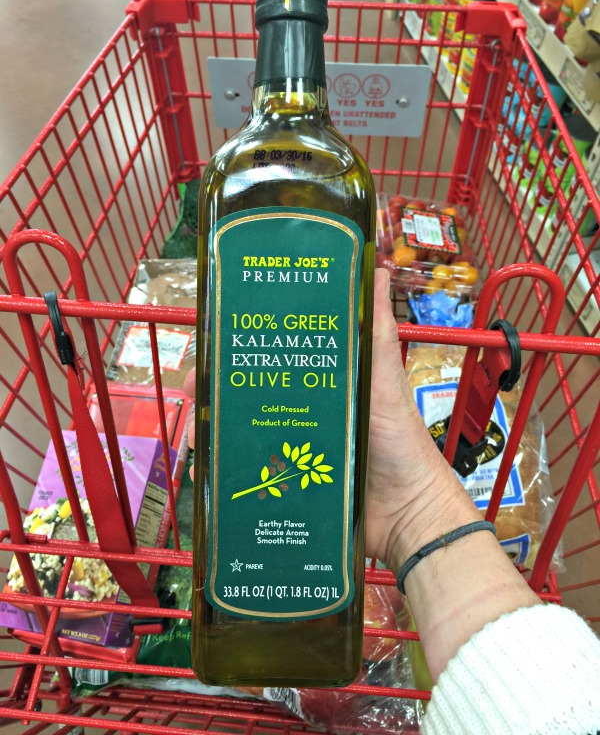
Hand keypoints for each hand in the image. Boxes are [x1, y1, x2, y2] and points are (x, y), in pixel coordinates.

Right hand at [184, 268, 471, 567]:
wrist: (406, 514)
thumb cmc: (400, 442)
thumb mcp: (385, 380)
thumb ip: (377, 332)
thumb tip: (380, 271)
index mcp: (323, 378)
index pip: (276, 351)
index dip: (244, 341)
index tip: (217, 335)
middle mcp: (304, 407)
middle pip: (249, 389)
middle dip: (216, 385)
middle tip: (194, 386)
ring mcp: (293, 444)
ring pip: (242, 428)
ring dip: (213, 424)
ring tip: (196, 427)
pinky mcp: (286, 480)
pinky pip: (249, 467)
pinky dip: (225, 463)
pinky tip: (206, 462)